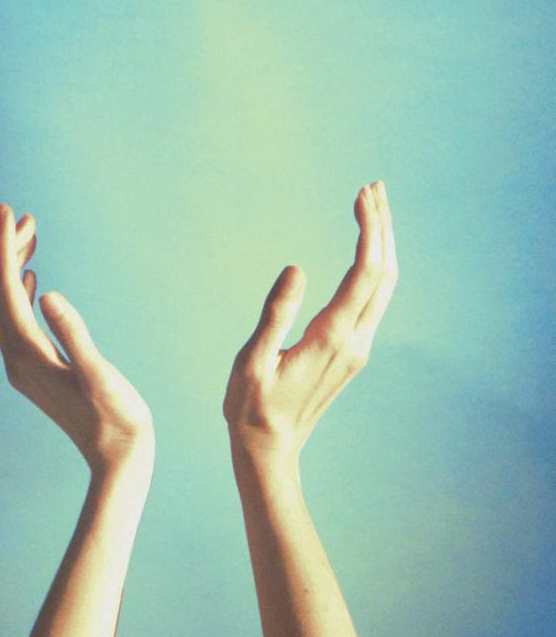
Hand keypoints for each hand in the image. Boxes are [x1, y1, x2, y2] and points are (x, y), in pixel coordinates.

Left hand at [0, 204, 153, 471]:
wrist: (116, 459)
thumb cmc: (117, 420)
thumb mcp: (100, 375)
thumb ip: (73, 335)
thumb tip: (45, 294)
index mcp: (29, 355)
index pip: (5, 289)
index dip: (4, 247)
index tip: (8, 211)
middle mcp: (16, 359)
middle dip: (5, 251)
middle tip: (26, 218)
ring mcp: (23, 367)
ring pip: (2, 307)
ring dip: (10, 270)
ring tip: (30, 238)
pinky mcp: (34, 371)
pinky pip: (14, 323)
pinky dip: (17, 294)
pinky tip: (31, 280)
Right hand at [223, 181, 397, 459]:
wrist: (270, 449)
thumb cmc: (251, 407)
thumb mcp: (251, 361)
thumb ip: (275, 314)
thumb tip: (297, 269)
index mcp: (331, 337)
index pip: (364, 271)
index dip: (368, 229)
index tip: (361, 194)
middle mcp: (354, 340)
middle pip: (385, 273)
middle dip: (384, 227)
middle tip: (374, 187)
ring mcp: (357, 348)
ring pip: (385, 287)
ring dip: (384, 246)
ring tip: (372, 210)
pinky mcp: (351, 353)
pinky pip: (375, 301)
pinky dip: (375, 269)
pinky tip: (366, 254)